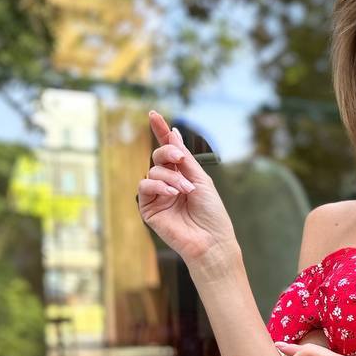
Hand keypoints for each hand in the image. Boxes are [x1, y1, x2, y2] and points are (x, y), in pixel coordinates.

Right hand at [137, 111, 237, 261]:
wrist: (211, 241)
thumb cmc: (212, 213)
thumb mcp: (201, 179)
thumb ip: (184, 158)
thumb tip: (174, 133)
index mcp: (183, 175)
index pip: (168, 151)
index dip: (161, 132)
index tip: (154, 114)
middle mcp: (168, 184)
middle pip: (158, 157)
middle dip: (167, 152)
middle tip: (179, 158)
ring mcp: (158, 196)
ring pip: (153, 172)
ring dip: (170, 178)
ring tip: (186, 190)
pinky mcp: (149, 209)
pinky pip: (144, 188)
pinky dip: (158, 187)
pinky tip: (171, 193)